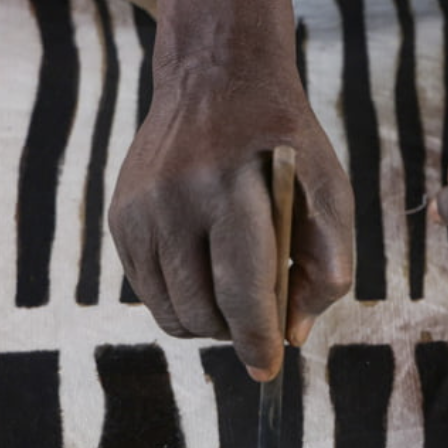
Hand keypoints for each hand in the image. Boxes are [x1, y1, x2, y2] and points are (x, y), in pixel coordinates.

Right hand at [106, 0, 352, 381]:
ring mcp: (139, 210)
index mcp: (233, 191)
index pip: (243, 290)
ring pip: (170, 310)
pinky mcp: (119, 217)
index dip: (258, 340)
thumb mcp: (328, 191)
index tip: (269, 369)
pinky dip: (180, 299)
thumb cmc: (284, 143)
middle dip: (236, 331)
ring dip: (207, 321)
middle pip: (203, 310)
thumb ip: (325, 268)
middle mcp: (175, 200)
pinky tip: (205, 269)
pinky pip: (148, 291)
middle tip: (260, 318)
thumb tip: (293, 336)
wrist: (217, 78)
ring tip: (234, 294)